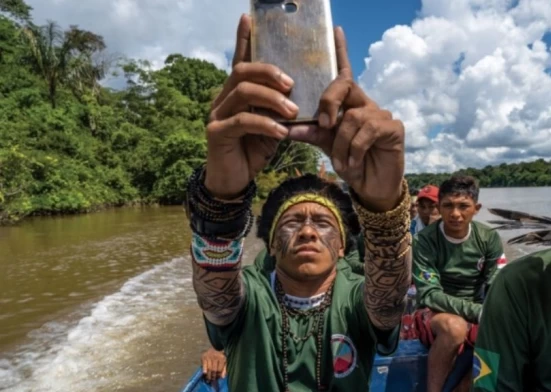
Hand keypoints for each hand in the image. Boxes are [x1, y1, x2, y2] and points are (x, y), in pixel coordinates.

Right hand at [201, 348, 226, 382]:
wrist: (216, 346)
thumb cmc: (221, 355)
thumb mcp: (225, 360)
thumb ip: (224, 369)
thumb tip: (222, 377)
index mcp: (222, 358)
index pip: (219, 370)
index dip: (218, 375)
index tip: (217, 379)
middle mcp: (215, 357)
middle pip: (213, 370)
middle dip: (213, 377)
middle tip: (212, 381)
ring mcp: (209, 356)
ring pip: (208, 368)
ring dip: (208, 375)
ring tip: (208, 380)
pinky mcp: (204, 356)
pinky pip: (203, 365)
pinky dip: (204, 370)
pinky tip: (205, 374)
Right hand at [205, 14, 298, 198]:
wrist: (233, 181)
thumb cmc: (253, 152)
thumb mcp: (273, 127)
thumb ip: (280, 111)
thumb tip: (301, 97)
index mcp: (236, 94)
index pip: (241, 62)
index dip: (243, 39)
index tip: (249, 18)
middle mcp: (222, 99)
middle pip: (243, 71)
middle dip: (270, 72)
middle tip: (292, 85)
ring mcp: (216, 114)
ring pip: (243, 93)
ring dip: (272, 100)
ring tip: (293, 112)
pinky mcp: (216, 132)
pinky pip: (242, 120)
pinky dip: (265, 124)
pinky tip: (282, 133)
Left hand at [289, 28, 404, 211]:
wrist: (370, 188)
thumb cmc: (350, 163)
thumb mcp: (326, 146)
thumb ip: (309, 133)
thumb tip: (286, 126)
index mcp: (348, 104)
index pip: (344, 73)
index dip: (341, 51)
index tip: (335, 29)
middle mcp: (365, 103)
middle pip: (345, 84)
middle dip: (329, 102)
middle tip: (322, 124)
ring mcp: (381, 114)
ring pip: (353, 115)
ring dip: (341, 141)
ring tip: (340, 159)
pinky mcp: (393, 127)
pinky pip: (369, 129)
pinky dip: (355, 147)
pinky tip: (353, 161)